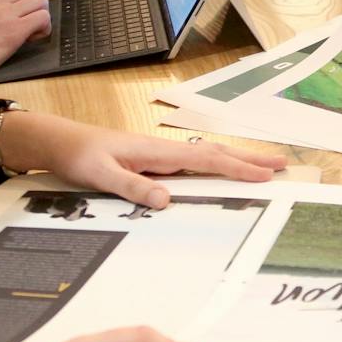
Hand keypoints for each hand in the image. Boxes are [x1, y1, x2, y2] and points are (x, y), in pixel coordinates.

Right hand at [0, 0, 50, 92]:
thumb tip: (4, 8)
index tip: (22, 14)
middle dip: (37, 5)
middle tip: (32, 21)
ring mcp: (6, 14)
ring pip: (41, 1)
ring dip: (42, 16)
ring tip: (32, 31)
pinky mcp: (15, 31)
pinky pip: (43, 18)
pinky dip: (43, 29)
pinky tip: (32, 38)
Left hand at [0, 114, 286, 207]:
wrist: (59, 142)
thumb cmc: (79, 156)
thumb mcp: (101, 175)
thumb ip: (133, 186)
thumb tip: (167, 199)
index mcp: (156, 152)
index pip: (206, 160)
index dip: (237, 167)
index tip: (265, 175)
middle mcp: (164, 151)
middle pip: (216, 153)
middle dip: (250, 159)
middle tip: (282, 164)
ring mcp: (161, 155)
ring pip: (208, 156)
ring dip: (237, 160)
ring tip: (264, 166)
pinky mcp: (154, 161)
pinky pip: (195, 163)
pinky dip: (217, 164)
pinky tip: (224, 169)